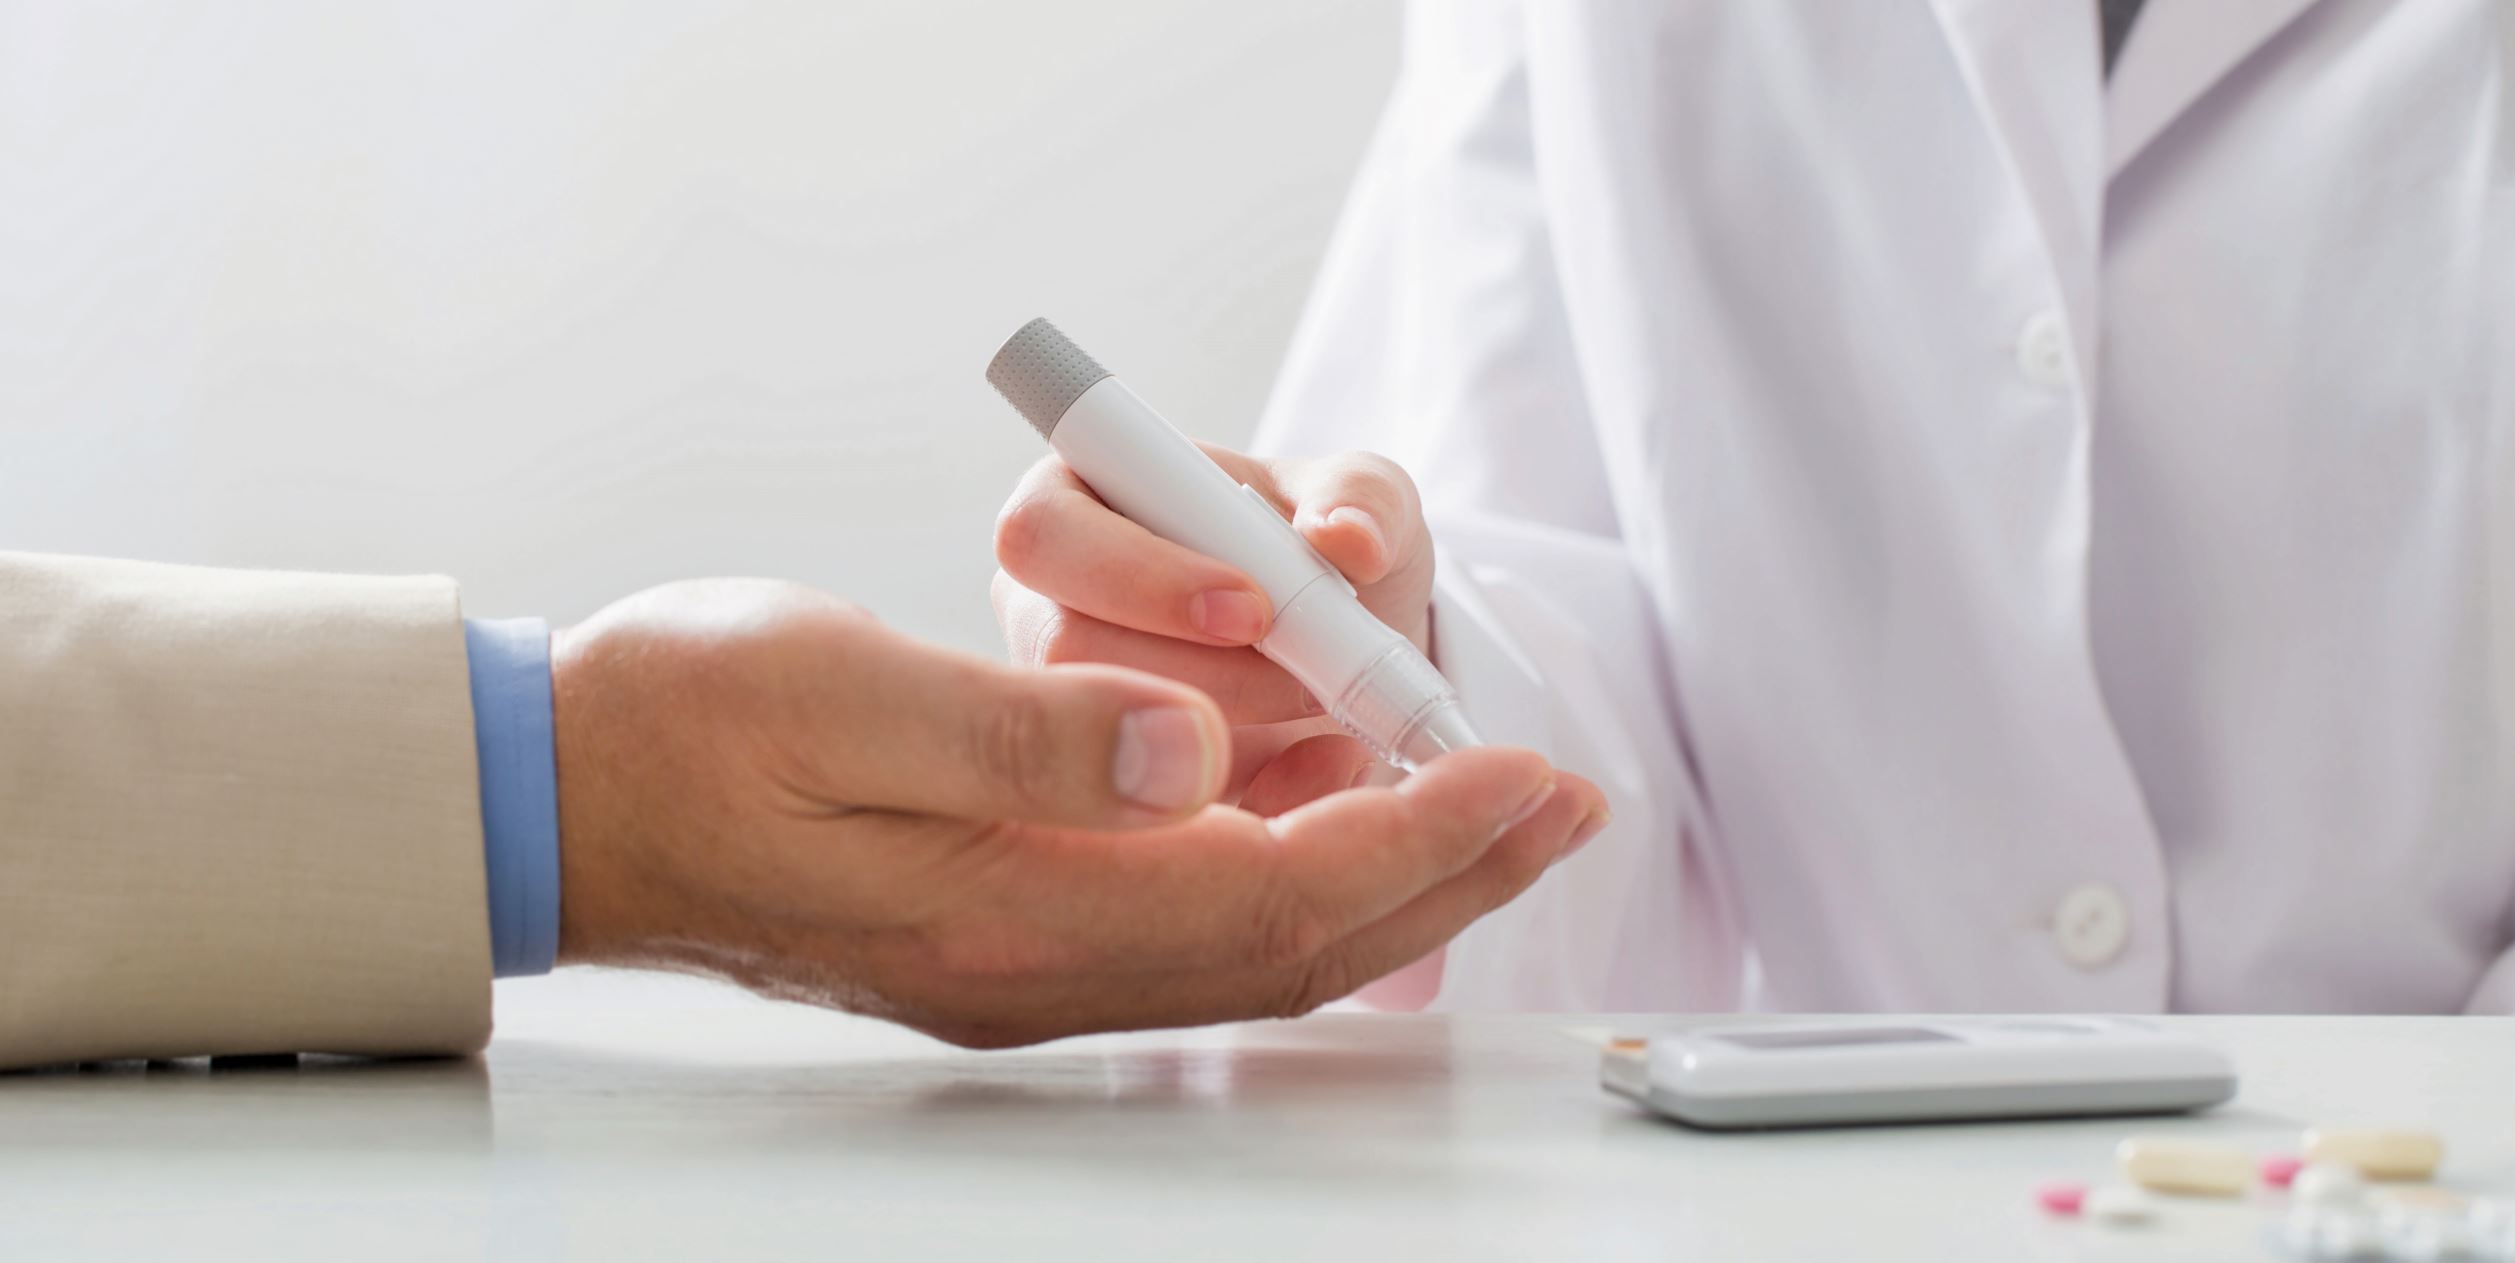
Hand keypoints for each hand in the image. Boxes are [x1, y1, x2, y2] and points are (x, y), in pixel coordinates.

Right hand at [549, 579, 1604, 1046]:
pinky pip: (1194, 922)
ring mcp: (1021, 959)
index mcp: (1014, 911)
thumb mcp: (847, 689)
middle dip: (1447, 871)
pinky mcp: (1005, 924)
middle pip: (1295, 941)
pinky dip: (1295, 875)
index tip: (1524, 771)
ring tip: (1491, 806)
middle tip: (1563, 801)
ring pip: (1255, 942)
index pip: (1273, 892)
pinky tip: (1335, 814)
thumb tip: (1195, 756)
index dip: (1419, 835)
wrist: (564, 791)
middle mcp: (1037, 965)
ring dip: (1389, 877)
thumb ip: (1028, 728)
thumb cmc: (685, 724)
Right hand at [992, 447, 1437, 804]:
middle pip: (1064, 650)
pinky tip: (1322, 769)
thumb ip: (1360, 499)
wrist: (1354, 656)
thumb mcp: (1364, 503)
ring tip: (1322, 712)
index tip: (1253, 611)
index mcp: (1076, 506)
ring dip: (1230, 740)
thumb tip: (1348, 536)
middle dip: (1201, 673)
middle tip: (1309, 679)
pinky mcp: (1112, 797)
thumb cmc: (1331, 554)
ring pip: (1104, 746)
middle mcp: (1048, 609)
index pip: (1046, 533)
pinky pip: (1158, 826)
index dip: (1140, 576)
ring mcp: (1067, 712)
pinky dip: (1259, 803)